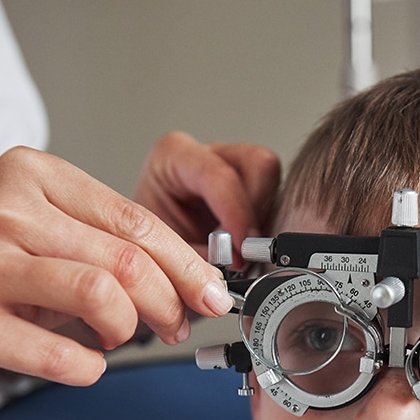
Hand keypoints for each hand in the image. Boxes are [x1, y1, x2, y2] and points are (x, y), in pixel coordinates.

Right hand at [0, 146, 235, 401]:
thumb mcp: (53, 243)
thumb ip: (117, 248)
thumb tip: (200, 282)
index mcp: (30, 174)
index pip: (134, 219)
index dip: (186, 264)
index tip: (211, 293)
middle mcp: (2, 208)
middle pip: (126, 260)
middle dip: (169, 302)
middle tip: (176, 326)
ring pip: (102, 295)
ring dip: (130, 329)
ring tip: (121, 339)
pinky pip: (59, 352)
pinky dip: (89, 368)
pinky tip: (85, 364)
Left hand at [133, 132, 280, 267]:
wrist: (146, 257)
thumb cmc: (146, 249)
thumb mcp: (161, 253)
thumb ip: (196, 256)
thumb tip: (233, 262)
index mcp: (173, 158)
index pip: (220, 175)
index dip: (237, 214)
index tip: (242, 249)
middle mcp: (206, 156)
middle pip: (258, 164)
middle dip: (257, 211)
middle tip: (246, 249)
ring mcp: (231, 168)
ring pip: (272, 180)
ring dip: (264, 219)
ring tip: (244, 250)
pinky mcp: (249, 188)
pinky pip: (274, 199)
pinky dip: (266, 226)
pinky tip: (247, 247)